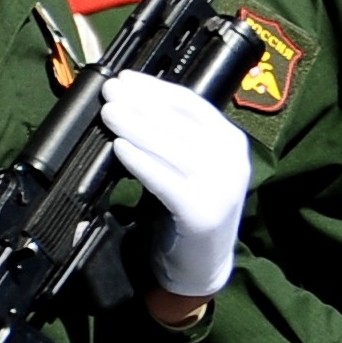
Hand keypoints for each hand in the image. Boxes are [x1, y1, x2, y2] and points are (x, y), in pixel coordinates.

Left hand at [105, 69, 251, 300]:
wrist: (202, 264)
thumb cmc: (189, 210)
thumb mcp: (191, 166)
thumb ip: (174, 137)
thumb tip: (132, 101)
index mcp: (232, 143)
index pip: (192, 105)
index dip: (156, 88)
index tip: (125, 78)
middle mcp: (232, 162)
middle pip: (179, 123)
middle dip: (141, 103)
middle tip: (110, 92)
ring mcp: (221, 188)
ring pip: (172, 147)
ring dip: (136, 126)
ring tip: (109, 113)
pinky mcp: (202, 213)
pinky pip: (166, 180)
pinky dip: (141, 162)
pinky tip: (121, 148)